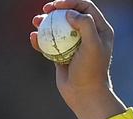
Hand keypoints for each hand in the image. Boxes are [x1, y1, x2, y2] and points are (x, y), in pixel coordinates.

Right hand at [31, 0, 124, 118]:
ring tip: (36, 21)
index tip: (57, 5)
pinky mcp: (62, 55)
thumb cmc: (91, 71)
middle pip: (70, 14)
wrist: (84, 95)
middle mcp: (88, 35)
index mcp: (100, 30)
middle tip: (45, 9)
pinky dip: (41, 39)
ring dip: (45, 22)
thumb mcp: (92, 45)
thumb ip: (85, 25)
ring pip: (58, 28)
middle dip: (56, 9)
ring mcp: (74, 45)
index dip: (71, 2)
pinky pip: (50, 43)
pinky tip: (33, 38)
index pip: (85, 7)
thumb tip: (69, 13)